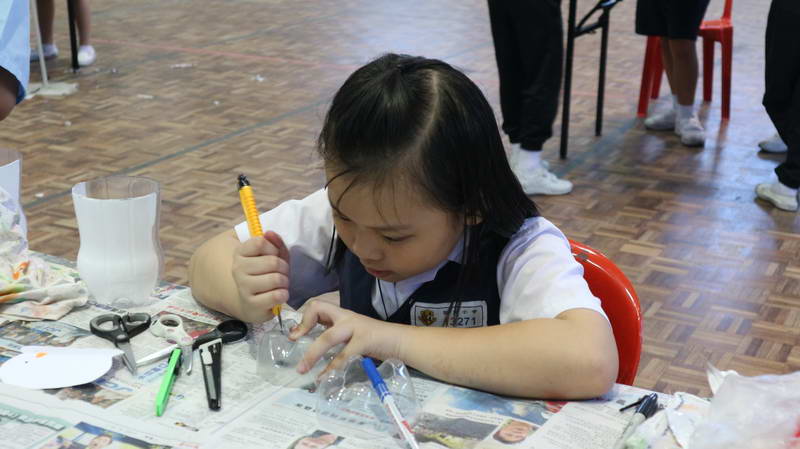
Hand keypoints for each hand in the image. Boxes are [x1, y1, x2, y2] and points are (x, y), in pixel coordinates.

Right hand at [231, 231, 289, 321]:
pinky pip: (276, 296)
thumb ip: (274, 242)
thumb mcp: (272, 255)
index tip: (274, 255)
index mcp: (240, 253)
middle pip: (272, 262)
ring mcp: (243, 287)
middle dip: (284, 267)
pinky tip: (279, 295)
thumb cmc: (265, 274)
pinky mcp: (252, 305)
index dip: (274, 248)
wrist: (252, 302)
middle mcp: (238, 269)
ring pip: (276, 279)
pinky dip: (283, 295)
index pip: (260, 242)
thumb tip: (270, 233)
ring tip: (280, 284)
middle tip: (282, 273)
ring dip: (285, 282)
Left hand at [289, 301, 403, 376]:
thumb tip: (313, 348)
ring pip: (327, 337)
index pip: (317, 305)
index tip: (295, 335)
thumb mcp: (351, 333)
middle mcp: (346, 317)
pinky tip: (324, 378)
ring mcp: (356, 327)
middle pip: (318, 309)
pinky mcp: (364, 341)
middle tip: (293, 341)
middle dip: (302, 326)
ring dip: (312, 354)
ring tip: (302, 369)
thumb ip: (335, 336)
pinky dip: (332, 369)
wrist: (399, 340)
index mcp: (342, 315)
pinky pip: (343, 356)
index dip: (304, 318)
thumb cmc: (375, 339)